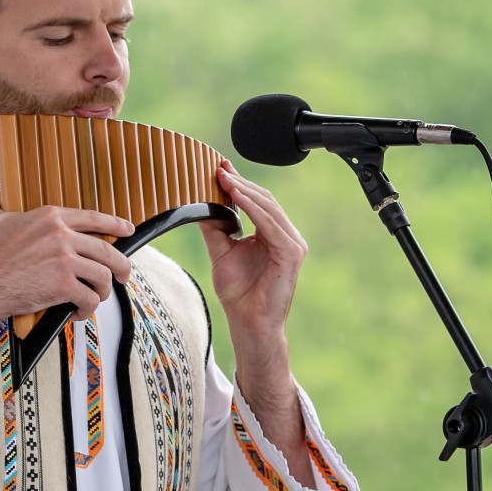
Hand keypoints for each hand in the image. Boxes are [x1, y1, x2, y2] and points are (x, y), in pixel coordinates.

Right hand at [0, 191, 133, 369]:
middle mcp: (62, 236)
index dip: (115, 224)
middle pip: (107, 249)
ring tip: (97, 297)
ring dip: (104, 290)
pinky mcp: (63, 286)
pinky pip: (89, 298)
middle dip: (121, 264)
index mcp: (49, 216)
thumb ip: (1, 200)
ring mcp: (65, 261)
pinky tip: (77, 312)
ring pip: (103, 275)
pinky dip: (87, 309)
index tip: (127, 229)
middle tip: (123, 274)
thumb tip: (2, 191)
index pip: (93, 218)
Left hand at [200, 163, 307, 351]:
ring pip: (268, 208)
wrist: (250, 323)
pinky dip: (252, 208)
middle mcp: (285, 236)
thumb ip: (216, 229)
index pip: (257, 202)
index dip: (239, 183)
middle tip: (218, 168)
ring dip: (244, 190)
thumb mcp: (221, 253)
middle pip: (264, 200)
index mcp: (272, 234)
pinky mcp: (291, 253)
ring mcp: (292, 244)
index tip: (219, 167)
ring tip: (223, 177)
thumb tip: (199, 205)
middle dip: (240, 182)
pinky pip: (270, 224)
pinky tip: (235, 195)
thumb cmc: (239, 294)